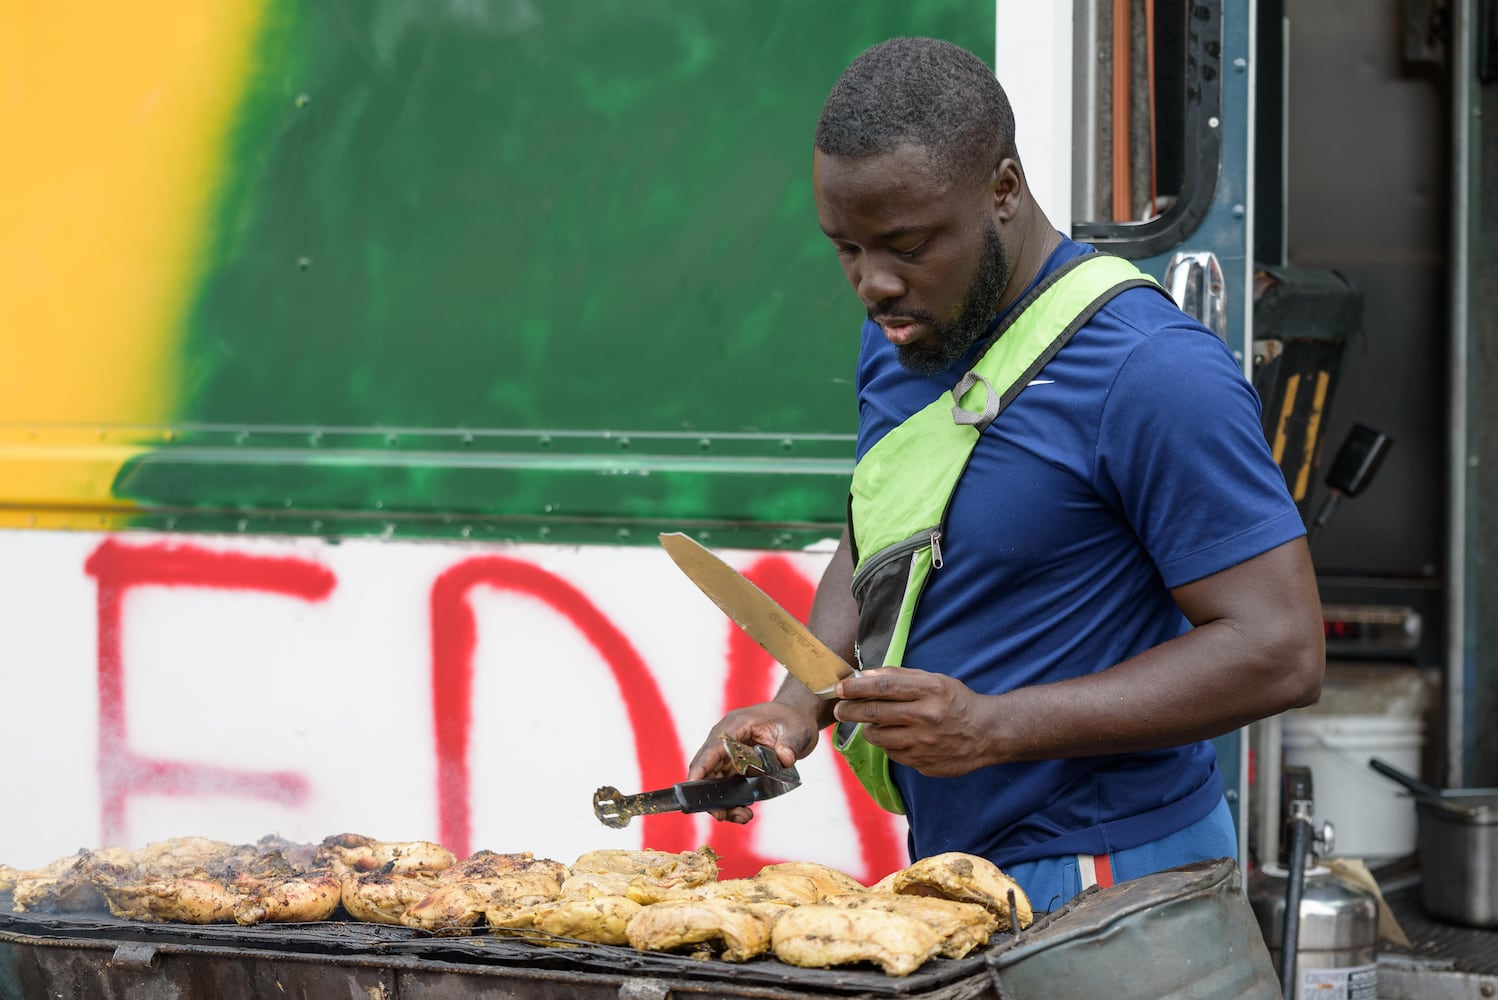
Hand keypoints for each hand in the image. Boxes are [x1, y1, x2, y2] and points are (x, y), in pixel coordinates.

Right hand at [687, 701, 820, 823]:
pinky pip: (729, 787)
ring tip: (744, 816)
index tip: (692, 789)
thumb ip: (790, 744)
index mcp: (734, 726)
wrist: (797, 719)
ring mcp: (731, 755)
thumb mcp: (797, 729)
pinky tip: (746, 812)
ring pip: (717, 783)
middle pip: (708, 770)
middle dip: (711, 795)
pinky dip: (734, 802)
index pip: (711, 750)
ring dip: (724, 802)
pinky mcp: (738, 767)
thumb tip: (784, 759)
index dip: (700, 770)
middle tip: (723, 816)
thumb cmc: (792, 719)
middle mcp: (727, 741)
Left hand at [832, 667, 995, 776]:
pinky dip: (888, 745)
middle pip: (876, 713)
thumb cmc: (956, 702)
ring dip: (869, 729)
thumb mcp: (934, 680)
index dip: (857, 687)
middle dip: (850, 710)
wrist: (987, 733)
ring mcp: (924, 743)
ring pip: (879, 737)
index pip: (884, 686)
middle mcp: (926, 717)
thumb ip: (900, 676)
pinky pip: (893, 754)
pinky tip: (897, 737)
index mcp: (930, 691)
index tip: (840, 687)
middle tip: (839, 709)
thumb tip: (865, 675)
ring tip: (872, 723)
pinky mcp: (924, 764)